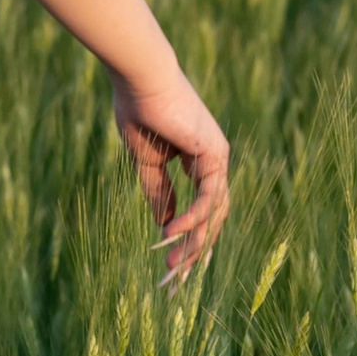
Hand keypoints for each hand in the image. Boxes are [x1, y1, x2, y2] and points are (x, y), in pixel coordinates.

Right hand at [109, 66, 228, 286]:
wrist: (140, 78)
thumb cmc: (139, 109)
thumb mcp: (146, 162)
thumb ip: (158, 192)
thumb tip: (164, 225)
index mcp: (198, 158)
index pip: (202, 206)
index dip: (190, 235)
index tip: (174, 261)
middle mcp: (213, 159)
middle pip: (212, 215)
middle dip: (194, 249)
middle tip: (175, 277)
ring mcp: (217, 156)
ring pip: (214, 212)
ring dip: (193, 242)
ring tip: (172, 267)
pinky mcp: (214, 153)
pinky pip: (207, 197)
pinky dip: (192, 218)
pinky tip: (172, 234)